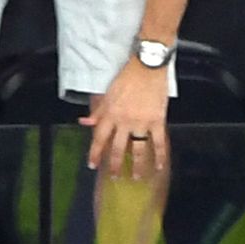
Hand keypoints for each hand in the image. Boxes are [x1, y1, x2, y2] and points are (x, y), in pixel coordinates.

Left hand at [82, 60, 171, 177]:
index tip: (92, 165)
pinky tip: (160, 165)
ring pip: (137, 149)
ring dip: (136, 165)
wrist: (147, 66)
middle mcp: (124, 122)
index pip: (99, 139)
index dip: (94, 153)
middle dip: (115, 164)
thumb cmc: (127, 77)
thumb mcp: (108, 93)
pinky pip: (158, 141)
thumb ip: (98, 111)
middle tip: (115, 177)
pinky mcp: (157, 120)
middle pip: (117, 148)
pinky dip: (160, 154)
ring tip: (136, 176)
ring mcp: (141, 123)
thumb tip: (84, 122)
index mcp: (110, 115)